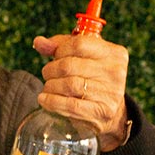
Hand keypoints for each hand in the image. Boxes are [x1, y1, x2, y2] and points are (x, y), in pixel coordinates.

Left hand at [32, 32, 129, 150]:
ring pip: (69, 85)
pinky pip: (70, 105)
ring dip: (51, 86)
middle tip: (47, 74)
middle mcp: (115, 72)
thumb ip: (60, 46)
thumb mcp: (81, 58)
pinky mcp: (102, 111)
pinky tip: (44, 99)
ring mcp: (110, 93)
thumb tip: (39, 42)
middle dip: (51, 69)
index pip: (79, 44)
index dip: (60, 49)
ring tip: (48, 87)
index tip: (55, 56)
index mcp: (113, 53)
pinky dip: (52, 101)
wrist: (111, 113)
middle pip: (69, 65)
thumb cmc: (91, 79)